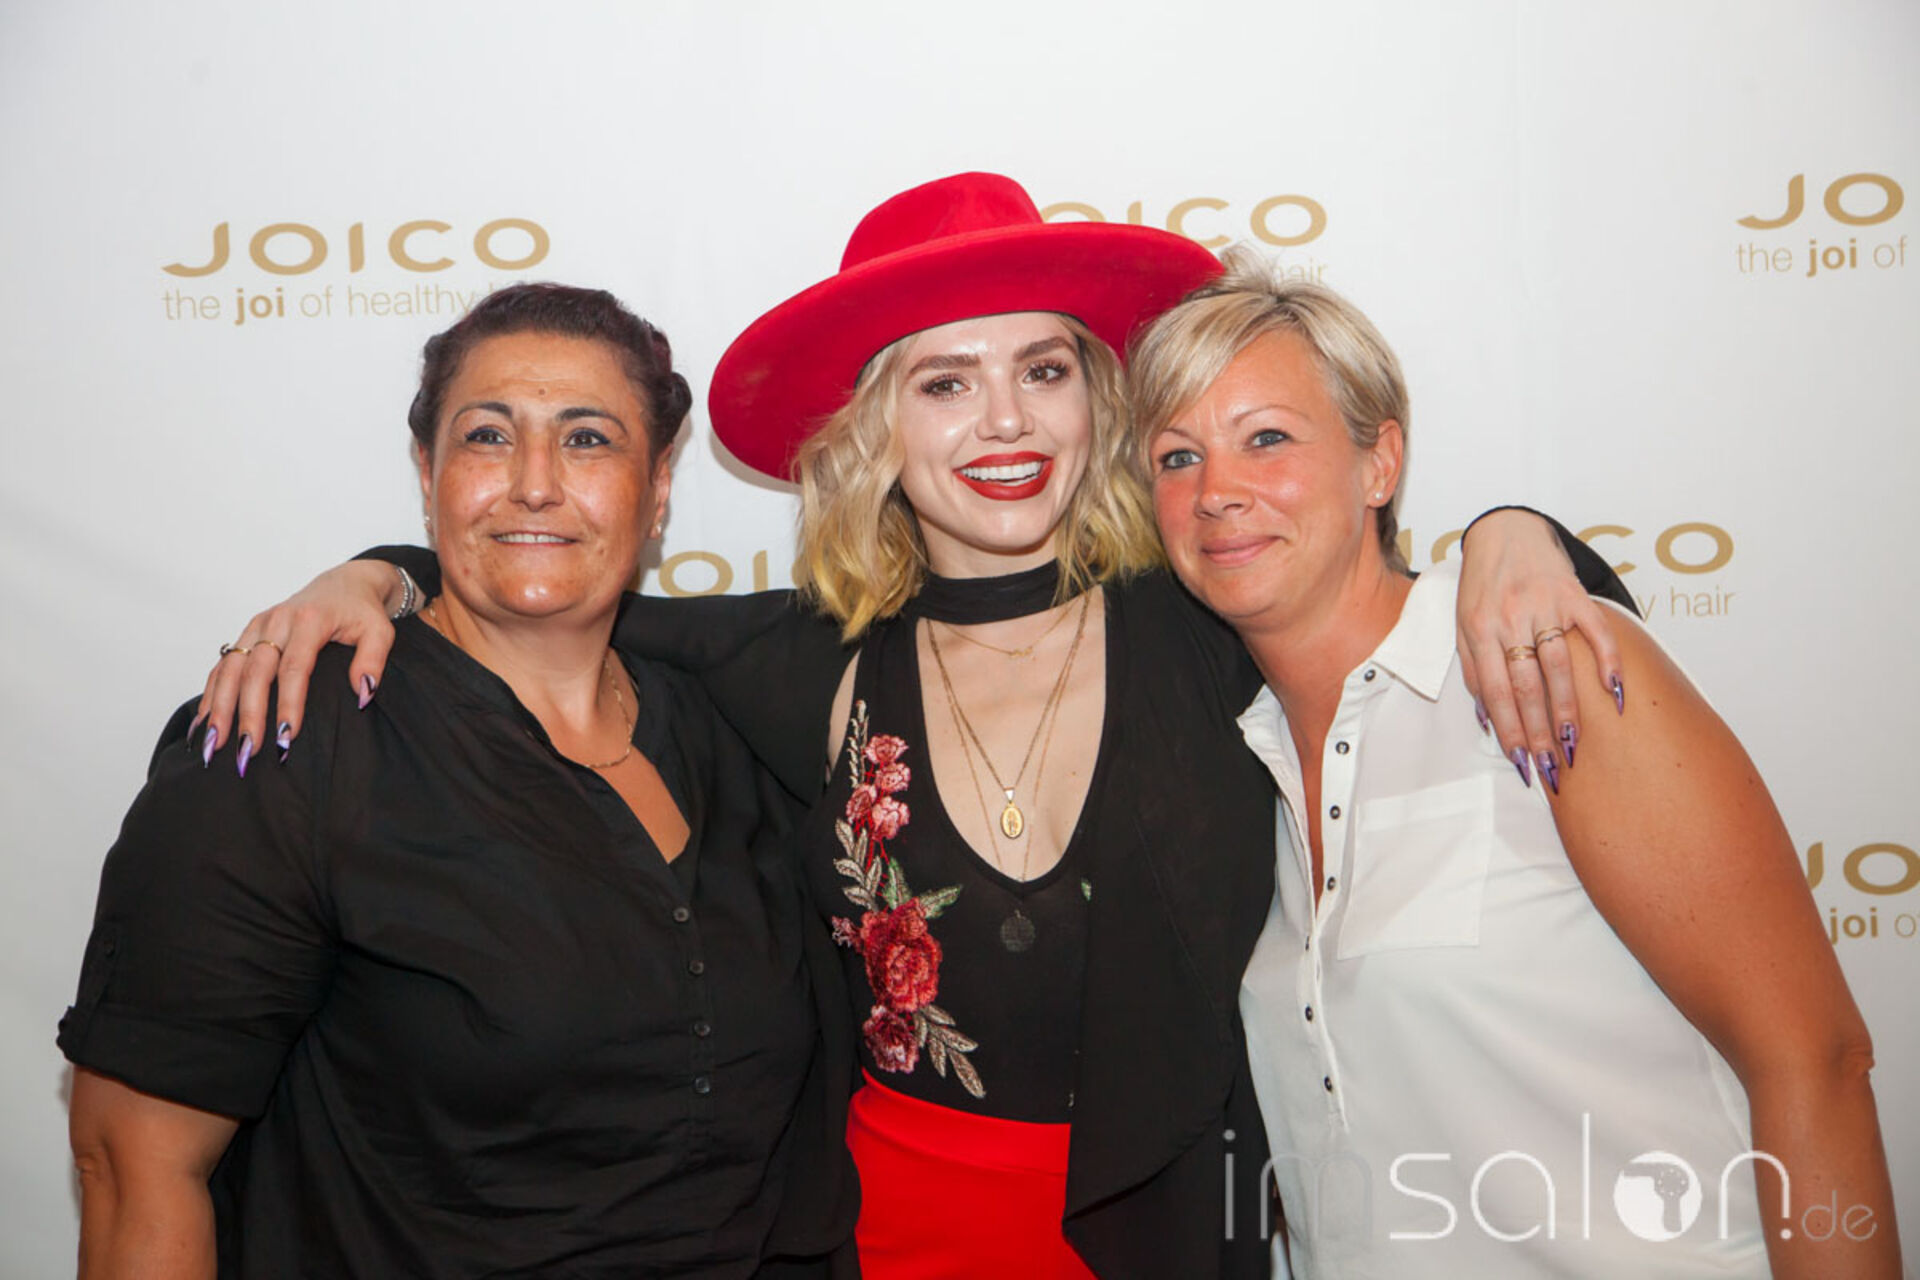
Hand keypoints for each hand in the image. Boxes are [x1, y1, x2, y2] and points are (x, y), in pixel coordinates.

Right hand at [194, 561, 402, 768]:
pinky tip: (204, 722)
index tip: (286, 737)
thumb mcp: (381, 631)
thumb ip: (373, 661)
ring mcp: (258, 626)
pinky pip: (224, 665)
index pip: (294, 667)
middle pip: (255, 671)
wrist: (344, 584)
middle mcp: (277, 620)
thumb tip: (362, 695)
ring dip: (220, 708)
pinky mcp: (248, 633)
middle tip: (246, 751)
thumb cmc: (362, 612)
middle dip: (247, 713)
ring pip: (231, 668)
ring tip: (213, 744)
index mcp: (310, 620)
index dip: (288, 703)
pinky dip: (212, 693)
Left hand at [1455, 510, 1622, 789]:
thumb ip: (1472, 670)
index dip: (1509, 730)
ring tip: (1574, 743)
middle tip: (1552, 766)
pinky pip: (1596, 631)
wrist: (1504, 531)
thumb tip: (1487, 721)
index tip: (1522, 762)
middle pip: (1526, 685)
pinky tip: (1614, 693)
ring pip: (1558, 665)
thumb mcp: (1463, 625)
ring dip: (1568, 708)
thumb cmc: (1482, 586)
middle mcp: (1510, 618)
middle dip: (1539, 731)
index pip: (1494, 691)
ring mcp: (1544, 605)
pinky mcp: (1574, 593)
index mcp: (1479, 630)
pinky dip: (1608, 662)